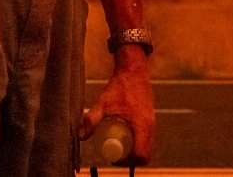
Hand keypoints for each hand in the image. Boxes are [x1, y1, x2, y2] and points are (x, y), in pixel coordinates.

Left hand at [76, 49, 155, 166]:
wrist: (134, 69)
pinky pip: (148, 138)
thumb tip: (80, 136)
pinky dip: (138, 143)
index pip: (141, 155)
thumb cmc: (119, 85)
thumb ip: (91, 119)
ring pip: (148, 147)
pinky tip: (125, 138)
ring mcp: (152, 122)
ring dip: (134, 152)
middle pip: (146, 154)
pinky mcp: (150, 118)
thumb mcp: (103, 103)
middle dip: (130, 160)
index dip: (127, 162)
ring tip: (117, 146)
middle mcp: (151, 126)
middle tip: (113, 155)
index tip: (113, 158)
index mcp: (143, 126)